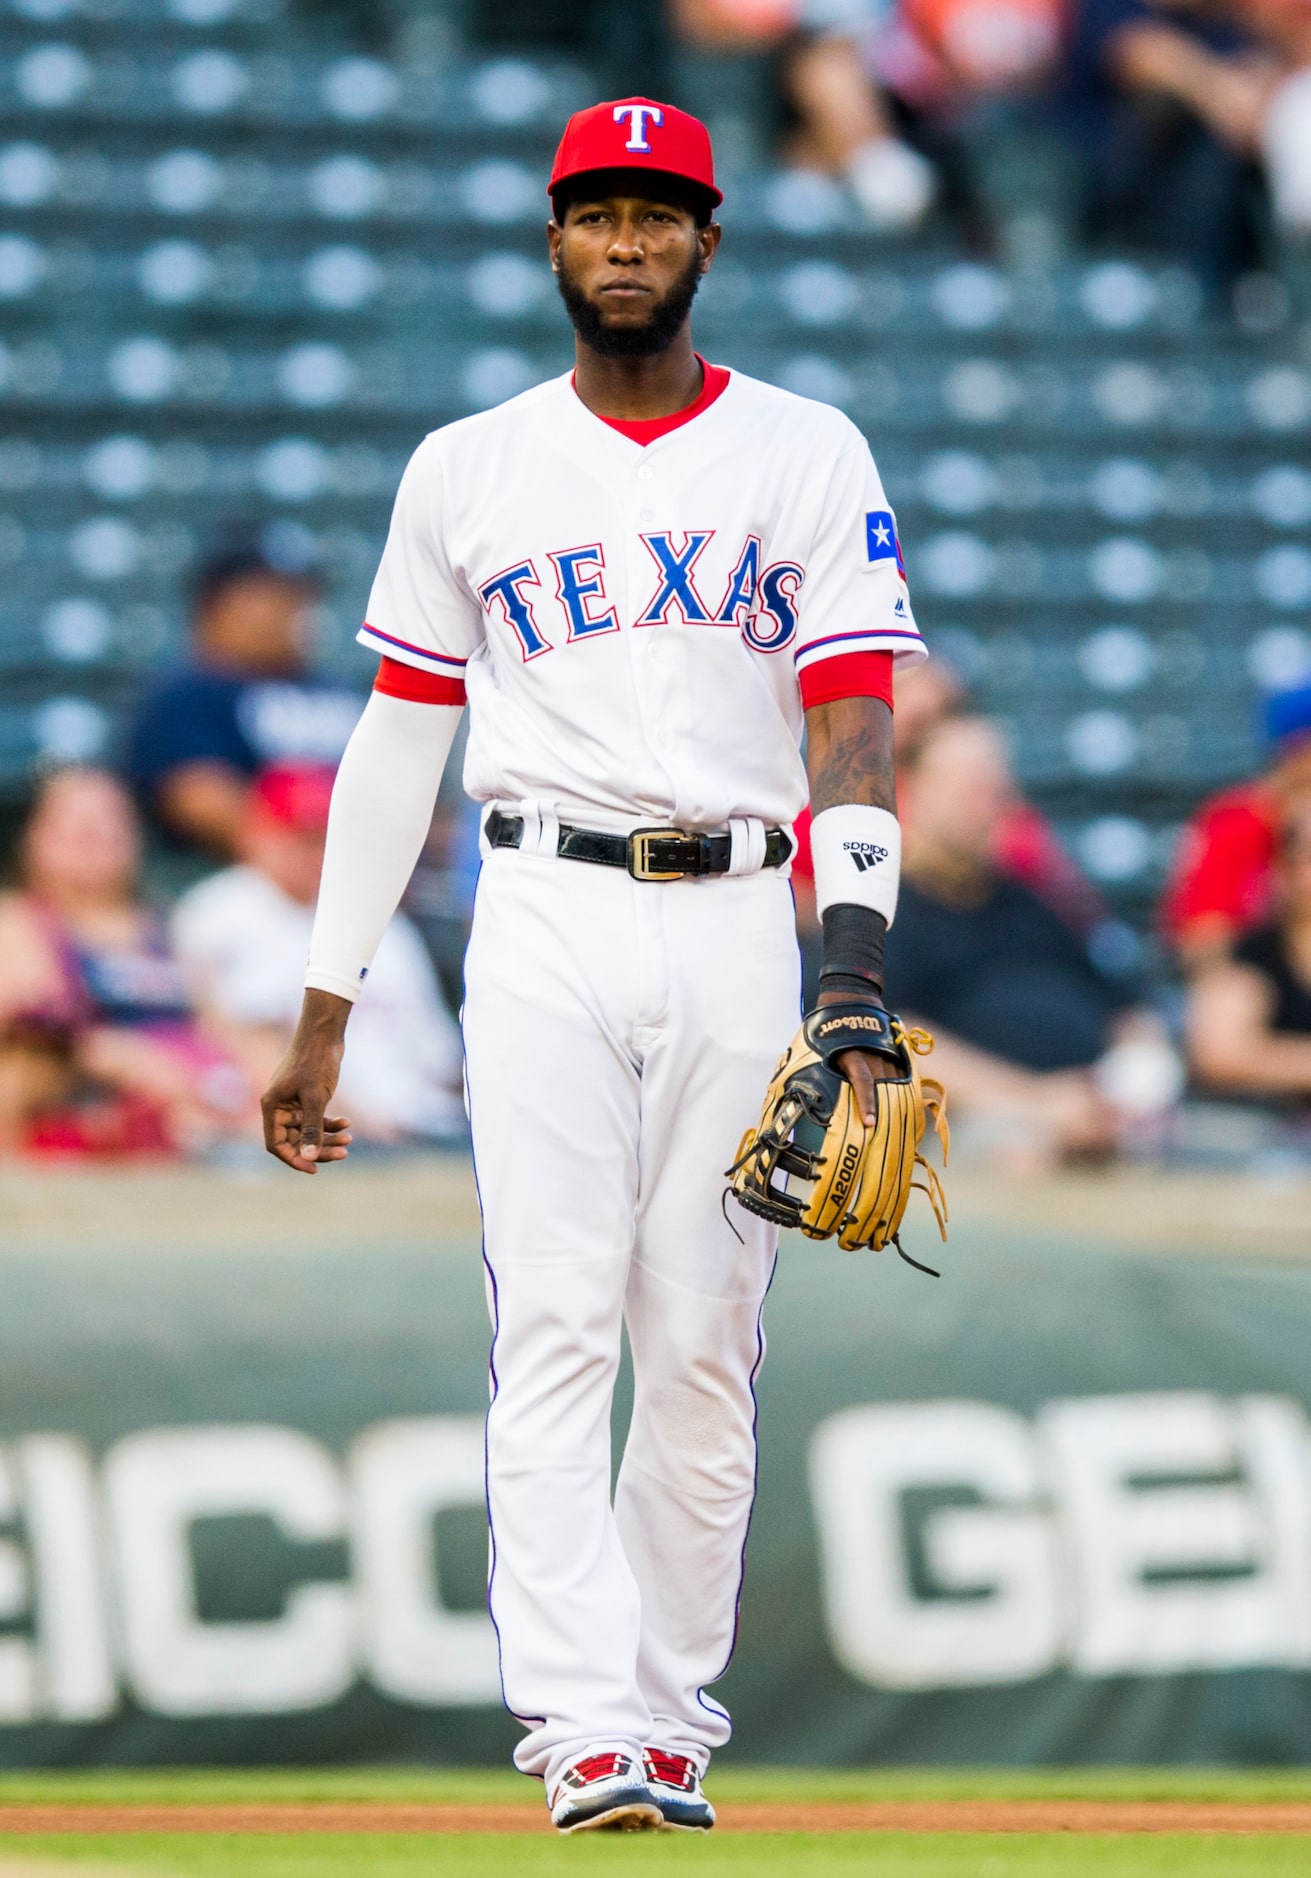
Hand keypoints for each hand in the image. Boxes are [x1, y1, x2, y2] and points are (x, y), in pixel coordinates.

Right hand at [261, 990, 352, 1174]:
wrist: (324, 1033)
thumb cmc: (315, 1061)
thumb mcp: (315, 1098)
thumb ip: (312, 1129)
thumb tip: (310, 1158)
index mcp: (271, 1107)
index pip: (276, 1144)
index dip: (294, 1159)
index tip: (314, 1169)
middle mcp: (278, 1106)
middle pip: (294, 1140)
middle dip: (318, 1148)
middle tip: (343, 1153)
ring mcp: (293, 1102)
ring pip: (307, 1130)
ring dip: (327, 1137)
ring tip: (349, 1139)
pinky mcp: (306, 1096)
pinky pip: (316, 1118)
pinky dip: (330, 1123)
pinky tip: (347, 1124)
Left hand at [815, 984, 900, 1126]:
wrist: (850, 993)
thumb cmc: (825, 1022)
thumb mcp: (811, 1042)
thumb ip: (809, 1064)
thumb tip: (789, 1090)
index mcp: (849, 1053)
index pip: (862, 1081)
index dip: (866, 1103)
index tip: (869, 1123)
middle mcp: (870, 1052)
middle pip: (881, 1086)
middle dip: (882, 1108)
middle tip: (880, 1131)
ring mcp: (884, 1049)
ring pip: (893, 1080)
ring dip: (892, 1099)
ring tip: (892, 1121)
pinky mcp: (893, 1047)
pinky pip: (900, 1070)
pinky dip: (901, 1086)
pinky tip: (902, 1101)